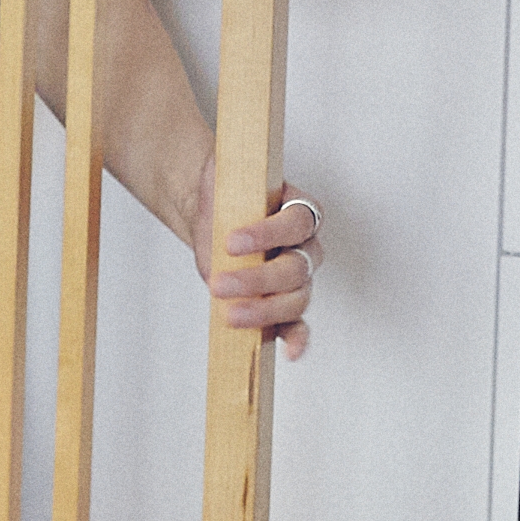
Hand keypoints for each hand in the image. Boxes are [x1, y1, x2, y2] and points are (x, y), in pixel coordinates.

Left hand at [201, 183, 319, 357]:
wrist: (213, 211)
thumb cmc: (225, 193)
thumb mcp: (225, 176)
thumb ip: (228, 172)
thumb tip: (214, 168)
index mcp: (300, 210)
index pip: (296, 223)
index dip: (267, 234)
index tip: (231, 241)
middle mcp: (306, 246)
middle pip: (297, 269)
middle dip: (258, 280)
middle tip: (219, 284)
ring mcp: (297, 277)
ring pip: (297, 299)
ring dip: (265, 311)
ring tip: (229, 315)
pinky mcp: (282, 302)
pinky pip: (298, 323)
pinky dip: (297, 338)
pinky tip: (290, 352)